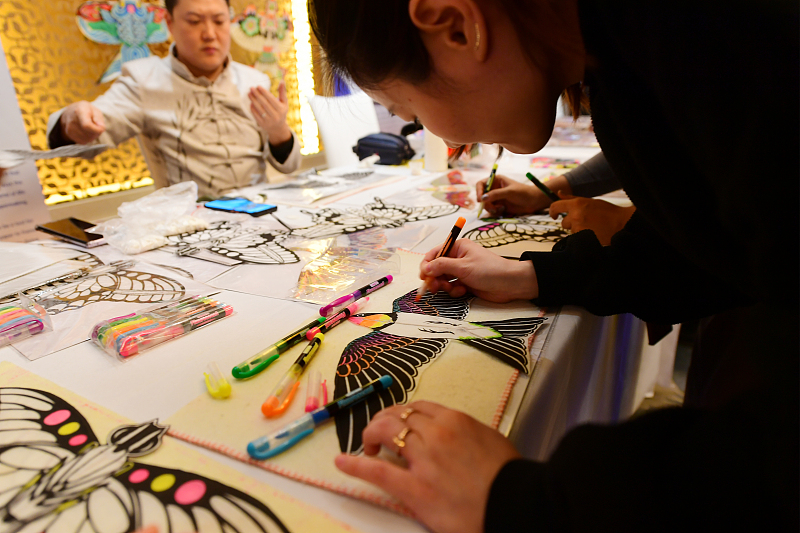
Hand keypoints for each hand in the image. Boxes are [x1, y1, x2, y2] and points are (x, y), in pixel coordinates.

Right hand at [60, 101, 104, 143]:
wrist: (71, 112)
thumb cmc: (86, 110)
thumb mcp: (94, 110)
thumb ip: (99, 118)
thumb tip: (101, 128)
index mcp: (79, 111)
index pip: (86, 125)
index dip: (96, 130)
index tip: (102, 128)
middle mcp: (72, 121)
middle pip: (89, 134)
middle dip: (97, 132)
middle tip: (96, 126)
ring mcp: (69, 129)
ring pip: (87, 139)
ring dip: (93, 136)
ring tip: (91, 128)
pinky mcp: (70, 135)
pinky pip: (84, 141)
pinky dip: (88, 138)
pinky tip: (86, 131)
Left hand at [249, 83, 291, 143]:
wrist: (278, 128)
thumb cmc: (281, 111)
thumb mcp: (284, 103)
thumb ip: (283, 92)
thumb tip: (282, 81)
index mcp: (281, 109)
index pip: (271, 99)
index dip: (264, 92)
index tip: (258, 86)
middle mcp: (275, 116)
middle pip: (264, 103)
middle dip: (257, 95)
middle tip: (251, 88)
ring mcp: (268, 121)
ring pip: (259, 109)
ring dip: (253, 100)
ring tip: (249, 93)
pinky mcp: (262, 124)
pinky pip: (256, 115)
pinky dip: (252, 108)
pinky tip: (251, 102)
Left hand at [335, 401, 520, 532]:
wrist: (517, 505)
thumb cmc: (510, 477)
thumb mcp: (490, 441)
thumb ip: (467, 433)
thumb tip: (454, 435)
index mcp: (455, 421)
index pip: (418, 408)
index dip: (403, 413)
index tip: (399, 420)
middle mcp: (436, 434)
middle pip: (397, 416)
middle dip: (383, 421)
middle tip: (379, 433)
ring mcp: (423, 460)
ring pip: (385, 433)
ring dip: (371, 436)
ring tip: (367, 444)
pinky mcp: (415, 489)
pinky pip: (377, 472)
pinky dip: (356, 464)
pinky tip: (343, 461)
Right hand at [419, 238, 538, 301]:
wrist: (510, 284)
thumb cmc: (489, 270)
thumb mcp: (463, 267)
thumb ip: (442, 266)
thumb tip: (425, 268)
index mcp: (458, 247)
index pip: (435, 253)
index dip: (427, 265)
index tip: (423, 276)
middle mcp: (458, 257)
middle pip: (437, 268)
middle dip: (435, 278)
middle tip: (435, 287)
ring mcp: (462, 270)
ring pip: (443, 279)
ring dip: (445, 285)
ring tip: (453, 288)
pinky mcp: (466, 282)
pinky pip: (452, 287)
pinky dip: (454, 290)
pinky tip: (463, 291)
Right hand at [477, 174, 571, 216]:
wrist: (534, 202)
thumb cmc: (523, 192)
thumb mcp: (509, 192)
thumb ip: (495, 194)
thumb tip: (482, 198)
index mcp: (496, 180)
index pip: (481, 184)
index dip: (478, 191)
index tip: (480, 199)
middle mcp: (494, 189)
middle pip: (482, 196)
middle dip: (485, 203)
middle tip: (492, 207)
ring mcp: (496, 198)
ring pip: (486, 205)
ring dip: (491, 208)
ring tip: (500, 209)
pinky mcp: (499, 206)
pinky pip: (491, 210)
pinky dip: (495, 212)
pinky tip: (503, 210)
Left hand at [550, 192, 636, 244]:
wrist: (621, 223)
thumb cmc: (607, 211)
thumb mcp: (590, 201)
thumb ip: (572, 198)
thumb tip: (558, 193)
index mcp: (577, 204)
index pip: (555, 206)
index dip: (552, 211)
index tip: (554, 215)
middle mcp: (576, 215)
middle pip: (563, 222)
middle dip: (571, 222)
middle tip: (585, 221)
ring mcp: (579, 227)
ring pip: (571, 230)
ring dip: (578, 229)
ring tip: (592, 226)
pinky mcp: (582, 237)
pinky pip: (576, 237)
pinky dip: (582, 236)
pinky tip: (593, 232)